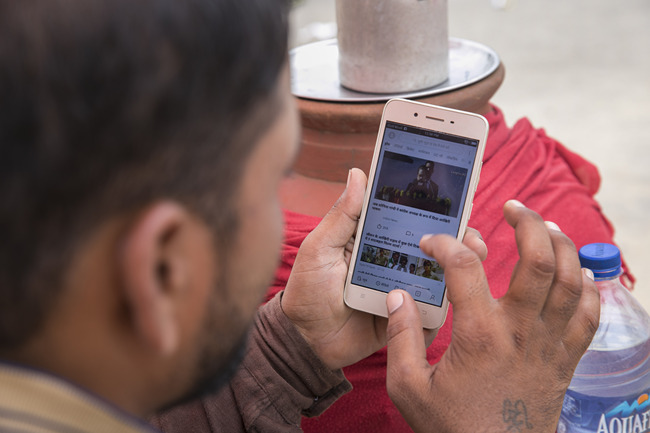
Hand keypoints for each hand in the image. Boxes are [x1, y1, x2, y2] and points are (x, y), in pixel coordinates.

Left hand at [281, 168, 485, 369]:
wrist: (305, 340)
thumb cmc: (306, 290)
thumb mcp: (319, 248)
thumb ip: (341, 216)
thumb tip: (358, 173)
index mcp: (373, 238)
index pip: (407, 216)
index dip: (431, 205)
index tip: (456, 192)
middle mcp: (392, 260)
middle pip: (432, 243)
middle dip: (456, 234)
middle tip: (469, 232)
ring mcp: (401, 288)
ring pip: (438, 273)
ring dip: (459, 263)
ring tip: (473, 254)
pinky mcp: (406, 316)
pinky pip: (432, 308)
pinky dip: (447, 300)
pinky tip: (460, 290)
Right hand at [385, 200, 599, 432]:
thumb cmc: (453, 428)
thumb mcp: (408, 387)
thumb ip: (401, 338)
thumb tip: (397, 296)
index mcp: (479, 335)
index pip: (464, 267)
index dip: (444, 243)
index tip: (431, 243)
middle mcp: (521, 332)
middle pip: (540, 260)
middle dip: (528, 223)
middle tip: (511, 208)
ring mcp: (550, 344)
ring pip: (573, 280)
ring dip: (562, 244)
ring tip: (544, 226)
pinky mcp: (566, 359)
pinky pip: (590, 314)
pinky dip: (589, 287)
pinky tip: (576, 272)